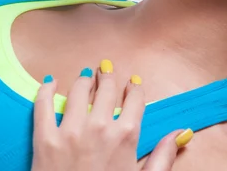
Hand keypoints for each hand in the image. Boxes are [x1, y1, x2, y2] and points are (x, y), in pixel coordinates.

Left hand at [32, 66, 192, 170]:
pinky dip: (46, 89)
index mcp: (126, 136)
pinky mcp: (45, 140)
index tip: (132, 83)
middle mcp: (101, 127)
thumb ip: (163, 156)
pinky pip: (43, 105)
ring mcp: (71, 131)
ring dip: (83, 81)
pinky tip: (51, 82)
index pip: (135, 98)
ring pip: (79, 90)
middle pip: (107, 87)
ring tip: (84, 78)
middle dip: (108, 76)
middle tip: (105, 70)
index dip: (134, 87)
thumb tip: (182, 133)